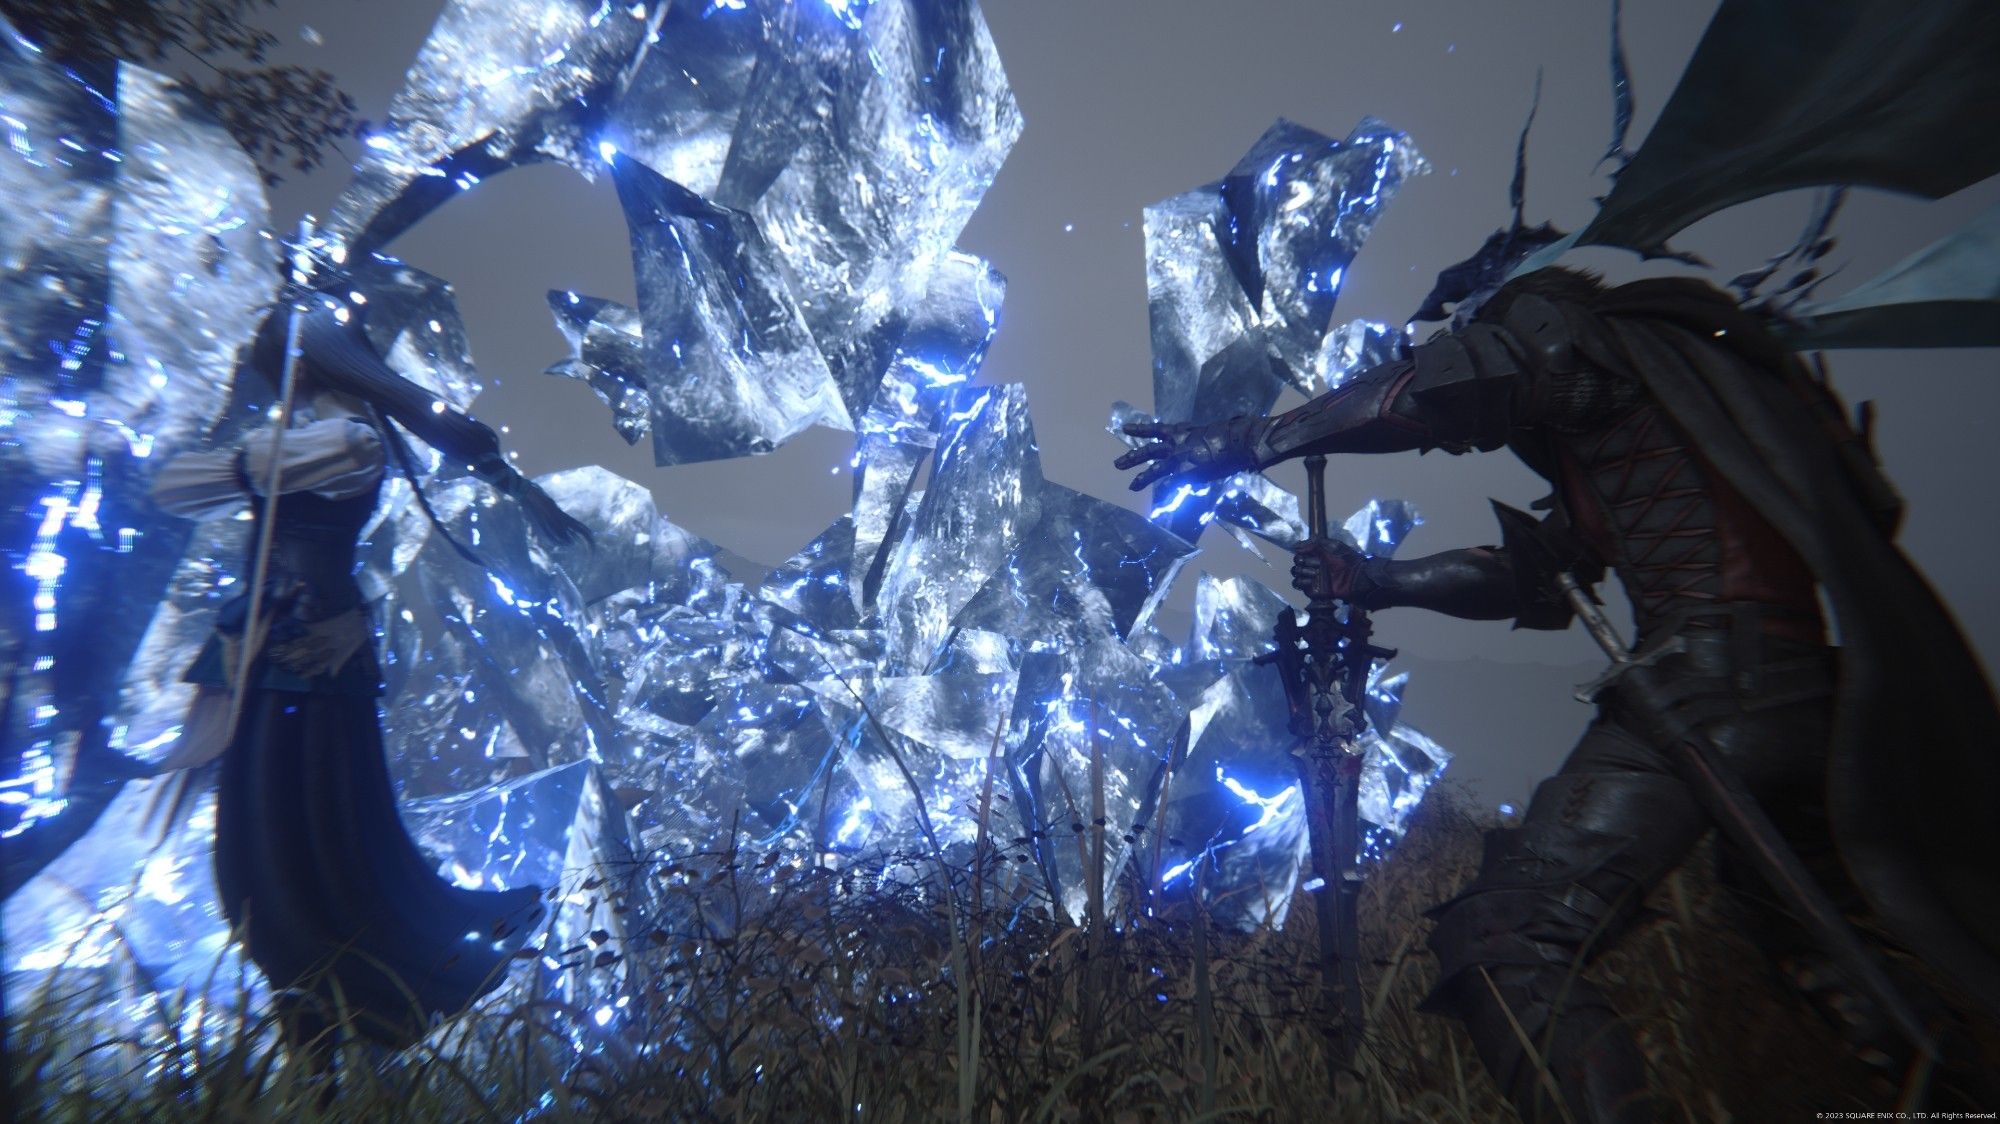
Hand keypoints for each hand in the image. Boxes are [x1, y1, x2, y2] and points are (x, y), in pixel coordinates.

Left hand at [1113, 416, 1265, 490]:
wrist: (1237, 440)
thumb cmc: (1228, 433)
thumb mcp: (1206, 433)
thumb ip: (1195, 442)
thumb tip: (1194, 452)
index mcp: (1181, 431)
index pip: (1155, 430)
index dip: (1140, 429)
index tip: (1124, 429)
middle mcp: (1175, 444)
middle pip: (1148, 451)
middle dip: (1132, 457)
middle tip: (1117, 464)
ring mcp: (1180, 458)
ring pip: (1155, 468)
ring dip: (1141, 477)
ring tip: (1131, 486)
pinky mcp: (1187, 472)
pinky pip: (1172, 485)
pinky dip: (1166, 494)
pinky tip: (1158, 505)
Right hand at [1291, 537, 1367, 602]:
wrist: (1356, 578)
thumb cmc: (1347, 560)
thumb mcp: (1333, 546)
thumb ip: (1315, 543)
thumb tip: (1296, 546)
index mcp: (1316, 555)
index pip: (1300, 553)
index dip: (1301, 552)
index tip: (1309, 553)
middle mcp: (1312, 566)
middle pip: (1296, 563)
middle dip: (1304, 562)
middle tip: (1318, 564)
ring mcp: (1311, 578)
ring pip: (1296, 574)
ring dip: (1302, 572)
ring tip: (1315, 573)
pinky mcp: (1312, 589)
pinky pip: (1299, 586)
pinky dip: (1302, 582)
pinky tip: (1312, 580)